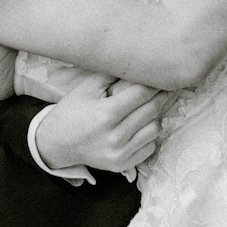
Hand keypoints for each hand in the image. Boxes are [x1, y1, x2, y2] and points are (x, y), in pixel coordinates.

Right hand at [35, 76, 170, 173]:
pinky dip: (150, 135)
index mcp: (106, 114)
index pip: (141, 94)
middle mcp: (115, 136)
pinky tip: (143, 125)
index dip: (155, 83)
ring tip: (151, 106)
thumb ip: (110, 74)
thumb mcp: (85, 88)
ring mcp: (120, 153)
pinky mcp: (122, 165)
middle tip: (168, 86)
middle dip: (162, 96)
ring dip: (156, 116)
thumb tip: (135, 62)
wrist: (57, 144)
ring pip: (154, 129)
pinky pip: (149, 147)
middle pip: (151, 111)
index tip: (162, 75)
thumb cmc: (72, 112)